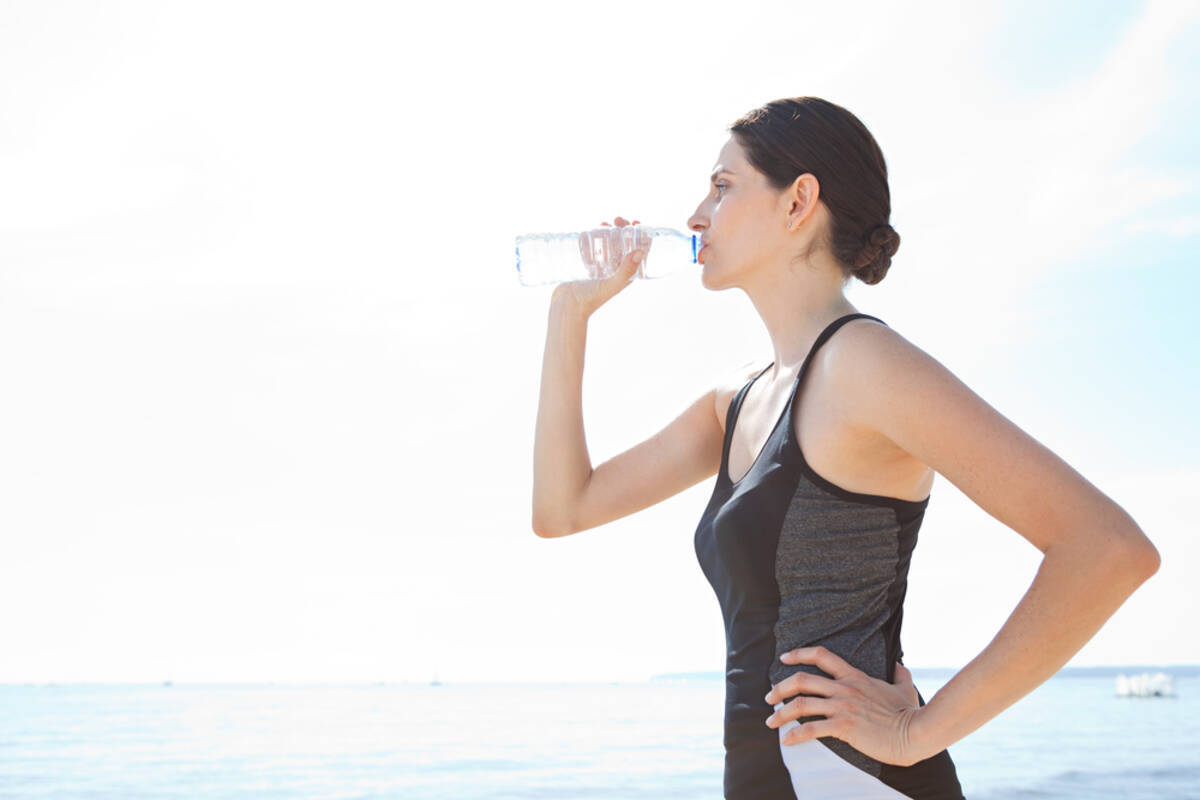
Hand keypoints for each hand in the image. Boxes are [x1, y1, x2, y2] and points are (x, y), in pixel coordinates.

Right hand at [551, 216, 648, 316]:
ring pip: (610, 243)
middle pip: (625, 244)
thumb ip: (626, 270)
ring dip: (610, 230)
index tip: (635, 222)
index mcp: (626, 274)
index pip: (639, 251)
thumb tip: (640, 251)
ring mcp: (601, 266)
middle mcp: (616, 269)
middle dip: (623, 228)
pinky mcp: (587, 265)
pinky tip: (591, 229)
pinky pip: (595, 247)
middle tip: (616, 220)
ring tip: (603, 223)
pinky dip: (595, 236)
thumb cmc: (590, 299)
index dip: (641, 235)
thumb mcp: (611, 284)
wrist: (567, 306)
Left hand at [763, 646, 930, 766]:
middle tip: (769, 697)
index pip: (821, 656)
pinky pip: (811, 729)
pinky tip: (787, 741)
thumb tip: (900, 664)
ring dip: (781, 713)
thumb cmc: (910, 713)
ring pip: (801, 704)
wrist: (916, 733)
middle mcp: (844, 688)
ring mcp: (843, 706)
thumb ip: (900, 674)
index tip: (784, 658)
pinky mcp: (844, 726)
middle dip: (780, 688)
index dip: (799, 653)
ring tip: (770, 721)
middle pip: (802, 679)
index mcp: (855, 676)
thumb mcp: (905, 688)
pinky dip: (795, 735)